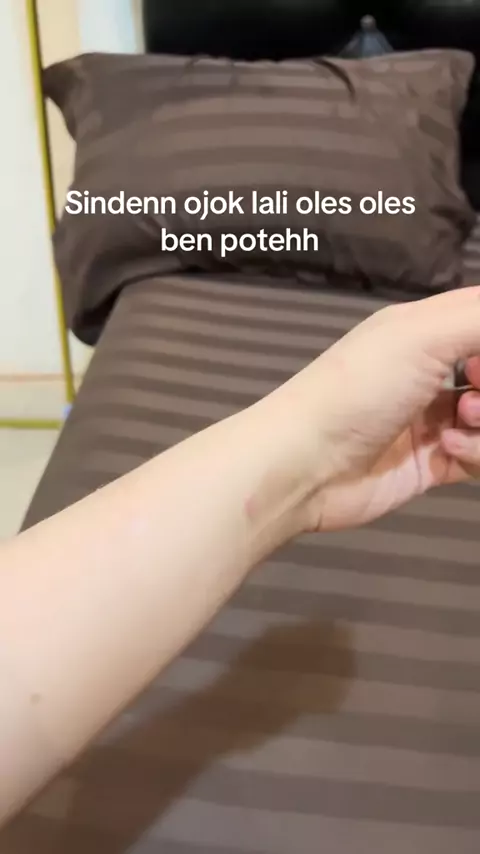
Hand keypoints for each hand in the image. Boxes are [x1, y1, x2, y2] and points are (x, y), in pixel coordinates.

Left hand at [288, 287, 479, 531]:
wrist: (306, 464)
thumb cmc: (359, 388)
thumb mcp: (421, 334)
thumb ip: (478, 317)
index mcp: (423, 329)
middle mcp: (429, 370)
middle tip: (474, 388)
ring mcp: (431, 419)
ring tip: (463, 420)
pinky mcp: (432, 464)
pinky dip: (476, 453)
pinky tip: (447, 449)